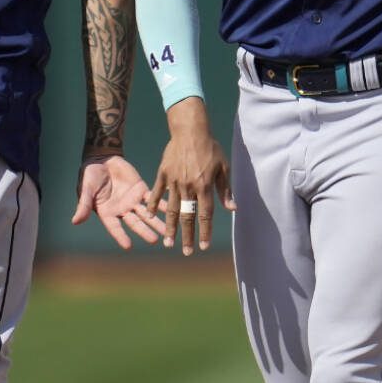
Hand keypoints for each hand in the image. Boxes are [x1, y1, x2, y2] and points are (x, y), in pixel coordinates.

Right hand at [71, 154, 166, 248]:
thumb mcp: (86, 189)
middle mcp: (122, 210)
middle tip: (155, 240)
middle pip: (135, 223)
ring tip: (169, 231)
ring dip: (158, 222)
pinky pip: (153, 198)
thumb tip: (75, 221)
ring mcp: (133, 201)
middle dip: (145, 231)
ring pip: (147, 213)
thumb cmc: (90, 175)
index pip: (115, 227)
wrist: (102, 159)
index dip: (120, 236)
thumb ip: (83, 205)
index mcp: (107, 213)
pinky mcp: (141, 190)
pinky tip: (173, 209)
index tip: (128, 246)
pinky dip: (162, 203)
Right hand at [148, 98, 235, 255]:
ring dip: (170, 227)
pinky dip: (152, 204)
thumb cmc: (210, 147)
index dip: (205, 232)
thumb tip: (232, 209)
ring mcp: (174, 181)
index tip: (203, 246)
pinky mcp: (163, 173)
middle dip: (187, 236)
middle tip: (186, 252)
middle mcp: (188, 186)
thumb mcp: (223, 167)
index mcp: (204, 186)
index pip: (205, 215)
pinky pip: (157, 192)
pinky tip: (149, 216)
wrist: (190, 130)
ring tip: (167, 242)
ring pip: (171, 209)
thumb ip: (225, 189)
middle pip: (187, 216)